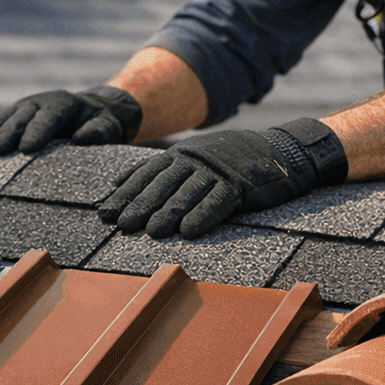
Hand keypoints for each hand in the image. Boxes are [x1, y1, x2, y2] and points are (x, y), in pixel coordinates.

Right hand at [0, 86, 141, 154]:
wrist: (90, 112)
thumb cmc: (102, 123)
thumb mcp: (109, 127)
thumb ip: (99, 132)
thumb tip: (83, 138)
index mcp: (63, 103)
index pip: (49, 117)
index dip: (38, 131)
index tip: (27, 148)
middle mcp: (38, 102)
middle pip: (21, 117)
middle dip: (8, 132)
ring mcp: (23, 108)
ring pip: (4, 117)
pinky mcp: (12, 115)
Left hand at [98, 119, 346, 238]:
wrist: (279, 152)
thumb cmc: (229, 160)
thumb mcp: (190, 157)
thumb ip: (154, 169)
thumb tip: (116, 181)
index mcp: (180, 155)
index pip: (146, 175)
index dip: (125, 194)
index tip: (105, 213)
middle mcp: (195, 160)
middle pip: (163, 185)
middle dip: (140, 205)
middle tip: (122, 225)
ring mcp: (218, 171)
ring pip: (188, 193)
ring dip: (168, 213)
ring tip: (150, 232)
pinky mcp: (241, 185)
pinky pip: (219, 201)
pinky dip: (203, 216)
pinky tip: (189, 231)